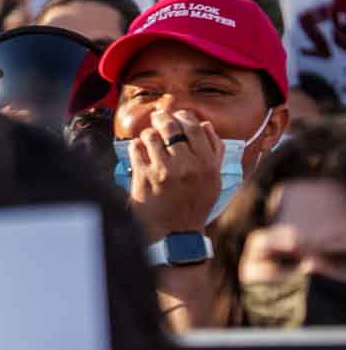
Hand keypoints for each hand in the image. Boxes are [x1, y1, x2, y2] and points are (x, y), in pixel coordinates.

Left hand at [124, 105, 222, 237]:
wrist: (174, 233)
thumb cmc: (194, 204)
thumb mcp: (213, 180)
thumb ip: (214, 152)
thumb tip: (204, 124)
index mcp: (207, 164)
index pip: (195, 126)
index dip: (184, 117)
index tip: (178, 117)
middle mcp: (187, 165)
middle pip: (171, 126)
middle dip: (162, 118)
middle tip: (158, 118)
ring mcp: (164, 171)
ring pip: (151, 135)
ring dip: (148, 134)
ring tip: (149, 139)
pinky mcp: (144, 177)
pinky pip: (136, 148)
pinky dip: (136, 146)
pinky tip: (140, 150)